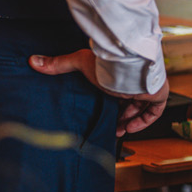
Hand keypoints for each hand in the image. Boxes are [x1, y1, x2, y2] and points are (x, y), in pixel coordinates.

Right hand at [28, 49, 168, 134]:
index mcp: (120, 73)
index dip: (113, 105)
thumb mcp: (79, 63)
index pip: (119, 91)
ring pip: (142, 108)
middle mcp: (135, 81)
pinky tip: (130, 128)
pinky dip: (144, 121)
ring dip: (130, 121)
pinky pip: (154, 111)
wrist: (128, 63)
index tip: (105, 117)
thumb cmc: (106, 61)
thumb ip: (58, 64)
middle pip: (131, 102)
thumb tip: (32, 61)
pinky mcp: (158, 94)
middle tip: (112, 128)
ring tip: (118, 131)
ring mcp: (148, 87)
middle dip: (121, 117)